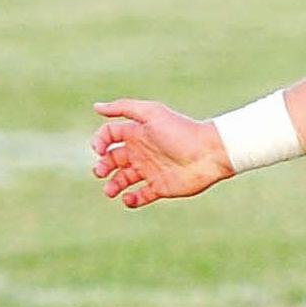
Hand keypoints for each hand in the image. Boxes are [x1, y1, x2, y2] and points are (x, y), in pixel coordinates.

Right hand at [90, 98, 231, 208]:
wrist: (210, 153)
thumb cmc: (181, 131)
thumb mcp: (152, 113)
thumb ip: (124, 108)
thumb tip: (96, 107)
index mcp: (138, 133)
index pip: (109, 136)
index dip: (99, 142)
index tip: (99, 150)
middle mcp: (142, 152)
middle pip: (112, 159)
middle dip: (102, 166)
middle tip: (100, 172)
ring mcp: (150, 170)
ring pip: (123, 179)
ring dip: (112, 185)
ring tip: (110, 191)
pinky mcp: (160, 187)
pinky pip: (141, 196)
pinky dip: (131, 200)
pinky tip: (128, 198)